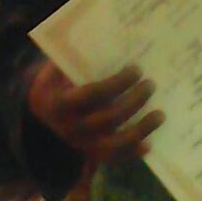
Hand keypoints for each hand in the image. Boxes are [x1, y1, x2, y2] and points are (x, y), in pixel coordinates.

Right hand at [27, 60, 163, 163]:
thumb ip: (73, 61)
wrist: (40, 116)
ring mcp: (82, 144)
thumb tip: (106, 43)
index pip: (94, 93)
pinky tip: (149, 145)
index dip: (118, 82)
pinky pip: (114, 157)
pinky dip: (132, 152)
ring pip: (116, 142)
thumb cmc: (54, 86)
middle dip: (135, 100)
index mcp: (60, 103)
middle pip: (110, 117)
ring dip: (141, 129)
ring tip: (160, 114)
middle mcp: (71, 127)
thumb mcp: (53, 72)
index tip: (136, 69)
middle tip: (151, 85)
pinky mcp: (91, 154)